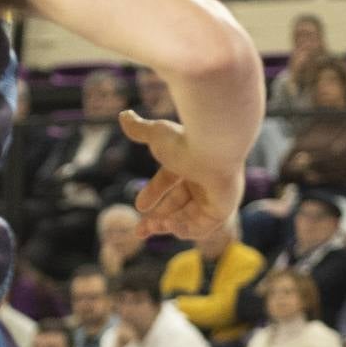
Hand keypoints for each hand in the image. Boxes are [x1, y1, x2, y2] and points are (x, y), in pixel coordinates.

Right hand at [120, 111, 243, 245]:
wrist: (212, 146)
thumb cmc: (184, 140)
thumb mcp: (155, 135)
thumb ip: (139, 129)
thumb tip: (123, 115)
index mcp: (190, 162)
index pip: (169, 180)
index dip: (153, 192)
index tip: (139, 206)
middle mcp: (203, 179)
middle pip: (179, 204)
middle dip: (158, 219)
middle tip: (139, 231)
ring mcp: (214, 194)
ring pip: (190, 217)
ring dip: (169, 225)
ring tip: (153, 228)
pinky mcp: (223, 207)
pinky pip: (203, 227)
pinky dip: (186, 230)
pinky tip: (170, 225)